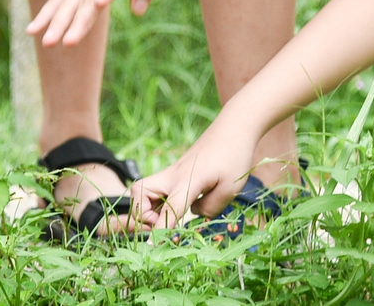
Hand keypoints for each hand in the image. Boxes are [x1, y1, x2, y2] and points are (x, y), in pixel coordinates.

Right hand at [25, 0, 162, 45]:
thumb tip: (138, 12)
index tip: (99, 3)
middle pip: (86, 1)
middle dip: (77, 23)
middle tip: (67, 43)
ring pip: (68, 4)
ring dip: (57, 24)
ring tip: (47, 43)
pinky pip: (57, 0)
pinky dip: (45, 14)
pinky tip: (32, 31)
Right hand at [130, 125, 258, 227]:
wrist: (234, 126)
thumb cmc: (234, 156)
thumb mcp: (230, 188)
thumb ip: (210, 208)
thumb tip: (194, 214)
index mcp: (187, 180)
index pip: (168, 210)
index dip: (160, 231)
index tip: (152, 247)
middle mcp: (173, 176)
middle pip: (139, 194)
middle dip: (143, 214)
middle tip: (163, 224)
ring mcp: (172, 173)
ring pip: (143, 191)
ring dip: (148, 208)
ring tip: (169, 218)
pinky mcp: (176, 172)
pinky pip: (156, 189)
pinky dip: (158, 202)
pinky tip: (177, 207)